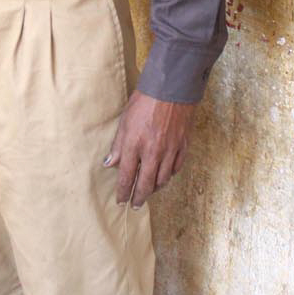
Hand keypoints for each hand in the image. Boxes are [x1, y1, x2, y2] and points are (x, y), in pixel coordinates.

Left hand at [104, 90, 194, 207]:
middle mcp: (153, 152)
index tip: (121, 201)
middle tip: (135, 205)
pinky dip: (169, 175)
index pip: (127, 177)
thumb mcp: (125, 121)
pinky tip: (164, 176)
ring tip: (149, 192)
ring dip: (154, 188)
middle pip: (146, 184)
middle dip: (139, 197)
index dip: (123, 192)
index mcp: (135, 145)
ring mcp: (170, 150)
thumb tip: (110, 164)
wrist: (171, 88)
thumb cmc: (144, 101)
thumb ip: (118, 145)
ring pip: (163, 179)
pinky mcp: (183, 146)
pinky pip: (176, 168)